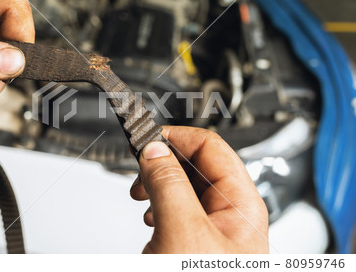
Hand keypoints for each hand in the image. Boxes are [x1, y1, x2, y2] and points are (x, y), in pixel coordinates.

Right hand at [130, 126, 268, 252]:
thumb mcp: (183, 231)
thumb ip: (169, 185)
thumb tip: (155, 150)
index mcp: (241, 205)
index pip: (211, 146)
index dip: (177, 137)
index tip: (147, 137)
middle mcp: (230, 215)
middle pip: (197, 164)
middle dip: (164, 161)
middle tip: (140, 168)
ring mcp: (213, 230)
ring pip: (185, 187)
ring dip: (159, 183)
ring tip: (141, 193)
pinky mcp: (195, 243)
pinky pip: (178, 210)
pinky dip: (158, 205)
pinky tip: (150, 215)